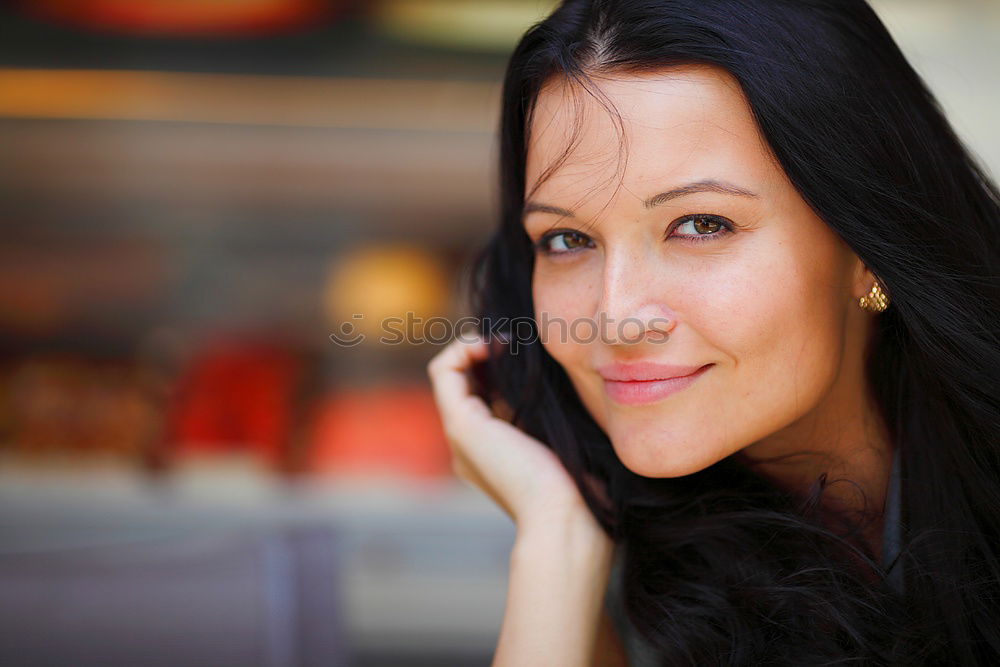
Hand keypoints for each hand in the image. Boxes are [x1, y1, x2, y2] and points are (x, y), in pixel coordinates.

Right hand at [426, 334, 593, 527]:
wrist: (565, 515)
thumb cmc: (577, 483)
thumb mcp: (559, 436)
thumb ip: (544, 410)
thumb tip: (543, 371)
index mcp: (490, 451)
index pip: (480, 394)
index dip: (495, 363)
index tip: (524, 351)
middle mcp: (468, 445)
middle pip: (462, 383)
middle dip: (484, 352)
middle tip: (515, 341)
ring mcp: (459, 436)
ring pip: (449, 375)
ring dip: (473, 346)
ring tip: (505, 341)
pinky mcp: (461, 426)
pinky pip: (444, 371)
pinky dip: (463, 349)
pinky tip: (493, 345)